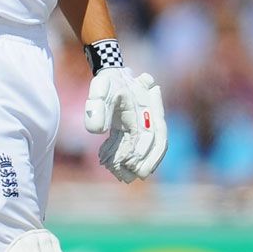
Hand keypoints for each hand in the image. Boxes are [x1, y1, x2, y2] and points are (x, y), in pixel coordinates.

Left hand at [84, 68, 167, 182]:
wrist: (110, 75)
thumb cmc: (107, 82)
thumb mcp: (100, 89)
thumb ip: (98, 106)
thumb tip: (97, 130)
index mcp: (146, 108)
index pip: (152, 133)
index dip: (144, 150)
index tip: (132, 162)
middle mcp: (149, 118)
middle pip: (156, 143)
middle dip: (148, 160)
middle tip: (138, 174)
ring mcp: (141, 125)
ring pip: (146, 147)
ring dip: (139, 162)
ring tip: (125, 176)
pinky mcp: (131, 130)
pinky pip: (132, 146)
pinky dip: (124, 156)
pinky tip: (109, 163)